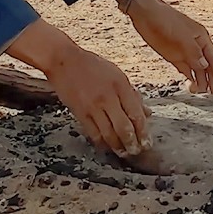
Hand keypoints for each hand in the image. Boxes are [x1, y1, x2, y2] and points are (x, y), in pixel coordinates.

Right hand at [5, 19, 150, 155]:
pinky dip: (102, 142)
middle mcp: (108, 97)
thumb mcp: (117, 75)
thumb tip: (147, 113)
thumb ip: (132, 95)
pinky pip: (93, 133)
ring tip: (123, 152)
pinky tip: (107, 146)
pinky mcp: (80, 113)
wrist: (64, 61)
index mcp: (120, 86)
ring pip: (109, 134)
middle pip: (124, 128)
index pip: (136, 114)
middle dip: (132, 143)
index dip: (143, 132)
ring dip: (118, 146)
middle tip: (136, 151)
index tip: (147, 142)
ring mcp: (93, 106)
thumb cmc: (92, 66)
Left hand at [128, 0, 212, 94]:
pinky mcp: (173, 55)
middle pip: (207, 66)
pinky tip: (192, 84)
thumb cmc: (165, 19)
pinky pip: (185, 68)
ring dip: (201, 80)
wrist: (146, 13)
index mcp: (201, 38)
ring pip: (197, 68)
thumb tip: (204, 66)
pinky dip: (190, 76)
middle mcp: (195, 46)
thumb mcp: (181, 36)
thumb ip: (193, 52)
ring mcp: (184, 51)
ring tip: (203, 92)